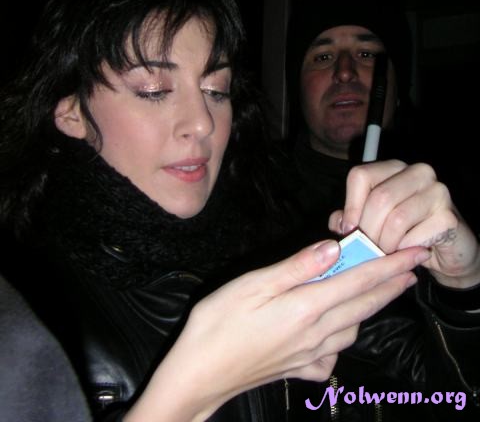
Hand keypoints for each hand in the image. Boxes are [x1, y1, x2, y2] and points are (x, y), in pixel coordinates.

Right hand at [125, 239, 427, 421]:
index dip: (389, 266)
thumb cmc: (218, 324)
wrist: (199, 375)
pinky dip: (345, 338)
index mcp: (306, 307)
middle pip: (363, 305)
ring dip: (373, 308)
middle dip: (391, 285)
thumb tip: (333, 248)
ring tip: (382, 291)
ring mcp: (310, 355)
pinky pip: (334, 355)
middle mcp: (316, 333)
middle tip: (411, 269)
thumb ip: (296, 266)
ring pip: (353, 329)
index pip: (359, 281)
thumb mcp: (253, 285)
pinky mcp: (299, 368)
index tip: (412, 253)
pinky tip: (340, 332)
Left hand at [328, 160, 479, 288]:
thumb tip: (337, 223)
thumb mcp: (373, 222)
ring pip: (396, 219)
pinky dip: (404, 251)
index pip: (361, 175)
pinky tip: (406, 254)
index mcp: (394, 168)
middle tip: (366, 249)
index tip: (348, 229)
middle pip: (379, 198)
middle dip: (368, 230)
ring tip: (383, 254)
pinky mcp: (448, 216)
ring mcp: (437, 191)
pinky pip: (415, 237)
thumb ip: (351, 219)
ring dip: (385, 243)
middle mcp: (417, 172)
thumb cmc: (405, 232)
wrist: (448, 249)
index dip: (350, 205)